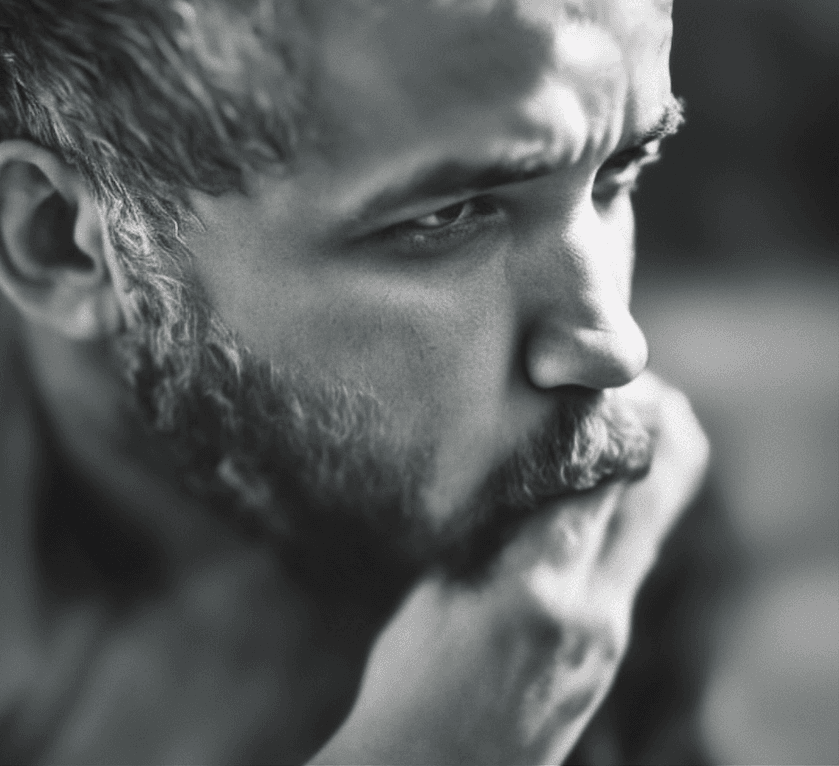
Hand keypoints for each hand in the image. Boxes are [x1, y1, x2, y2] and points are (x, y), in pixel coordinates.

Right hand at [311, 374, 707, 764]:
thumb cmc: (410, 684)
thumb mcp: (440, 592)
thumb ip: (492, 534)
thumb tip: (525, 474)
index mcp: (534, 585)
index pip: (595, 481)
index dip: (607, 426)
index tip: (608, 386)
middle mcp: (589, 611)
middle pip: (645, 508)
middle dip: (661, 446)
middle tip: (659, 398)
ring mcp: (605, 642)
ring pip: (643, 541)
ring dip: (648, 487)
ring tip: (647, 436)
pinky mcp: (604, 662)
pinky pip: (626, 577)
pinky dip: (627, 530)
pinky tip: (604, 510)